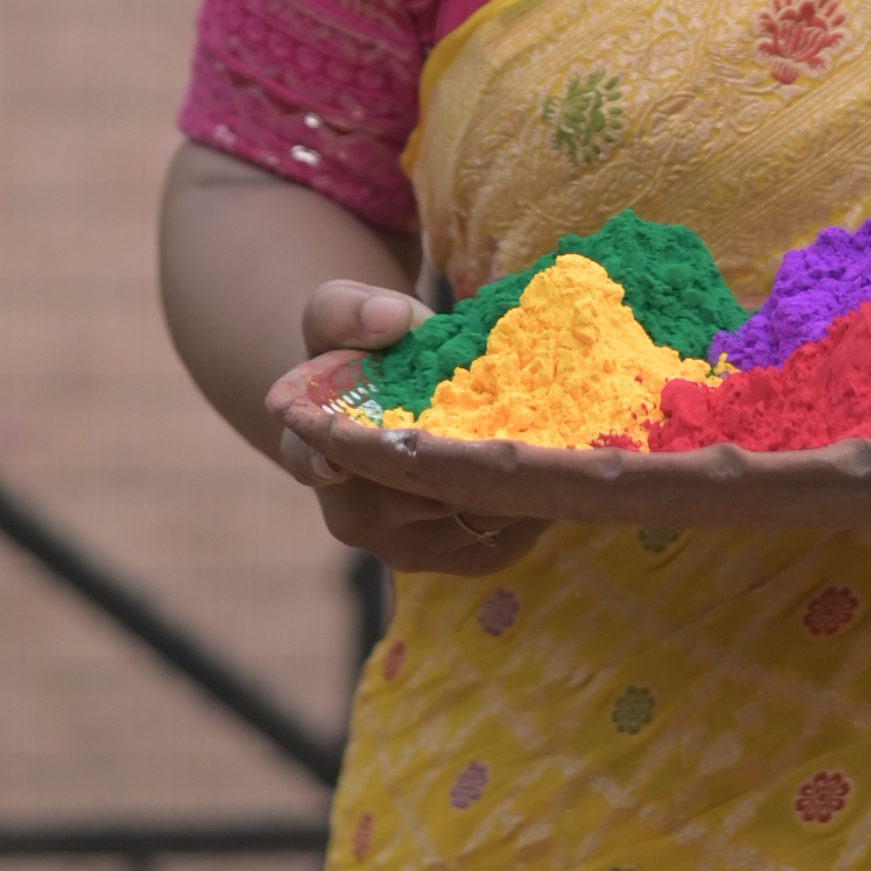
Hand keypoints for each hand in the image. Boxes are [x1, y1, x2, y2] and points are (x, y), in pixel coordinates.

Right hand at [270, 277, 545, 580]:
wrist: (393, 398)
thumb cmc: (362, 350)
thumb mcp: (343, 311)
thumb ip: (354, 310)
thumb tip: (389, 319)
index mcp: (311, 454)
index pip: (315, 464)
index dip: (334, 462)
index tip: (345, 459)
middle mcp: (353, 517)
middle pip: (421, 497)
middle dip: (477, 461)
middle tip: (533, 422)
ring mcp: (403, 547)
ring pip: (470, 523)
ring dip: (516, 486)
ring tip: (559, 441)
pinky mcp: (451, 560)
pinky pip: (501, 544)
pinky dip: (534, 511)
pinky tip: (557, 469)